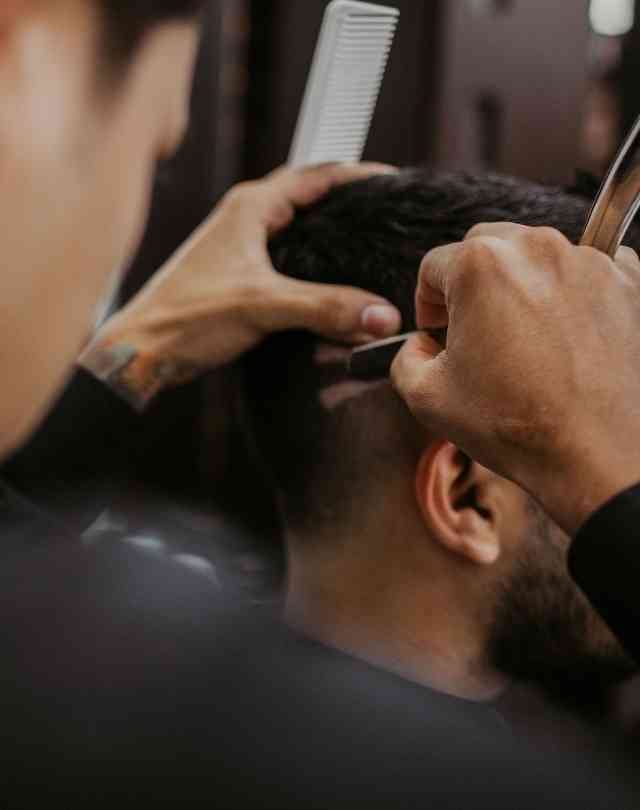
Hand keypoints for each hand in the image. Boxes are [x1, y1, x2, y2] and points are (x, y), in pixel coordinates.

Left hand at [80, 163, 400, 409]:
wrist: (142, 350)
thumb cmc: (186, 318)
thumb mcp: (263, 306)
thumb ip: (325, 307)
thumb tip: (382, 315)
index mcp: (250, 207)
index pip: (316, 175)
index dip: (358, 176)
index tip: (395, 183)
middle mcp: (244, 218)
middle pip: (308, 195)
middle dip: (347, 200)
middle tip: (387, 212)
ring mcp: (239, 245)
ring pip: (295, 226)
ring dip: (328, 230)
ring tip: (367, 241)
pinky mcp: (237, 273)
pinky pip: (285, 255)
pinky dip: (312, 260)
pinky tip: (329, 280)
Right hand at [391, 223, 639, 535]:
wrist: (595, 454)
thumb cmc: (513, 425)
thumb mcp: (426, 396)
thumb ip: (406, 357)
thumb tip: (421, 345)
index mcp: (479, 265)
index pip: (433, 266)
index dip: (426, 303)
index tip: (438, 332)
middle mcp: (535, 248)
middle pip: (485, 247)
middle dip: (471, 286)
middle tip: (476, 333)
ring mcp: (588, 260)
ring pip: (535, 256)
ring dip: (520, 286)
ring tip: (522, 341)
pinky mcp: (627, 281)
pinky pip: (586, 269)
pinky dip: (570, 291)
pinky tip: (563, 334)